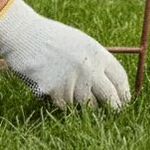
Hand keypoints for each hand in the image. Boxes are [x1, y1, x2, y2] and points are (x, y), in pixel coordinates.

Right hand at [0, 0, 129, 108]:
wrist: (25, 36)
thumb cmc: (52, 39)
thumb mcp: (80, 43)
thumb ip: (95, 61)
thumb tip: (112, 85)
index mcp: (97, 54)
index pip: (120, 78)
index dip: (124, 92)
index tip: (124, 101)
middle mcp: (89, 69)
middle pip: (110, 97)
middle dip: (113, 108)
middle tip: (113, 113)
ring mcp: (73, 82)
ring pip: (86, 105)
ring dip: (82, 103)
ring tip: (70, 87)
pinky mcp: (56, 93)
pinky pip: (65, 105)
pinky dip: (61, 100)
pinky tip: (52, 85)